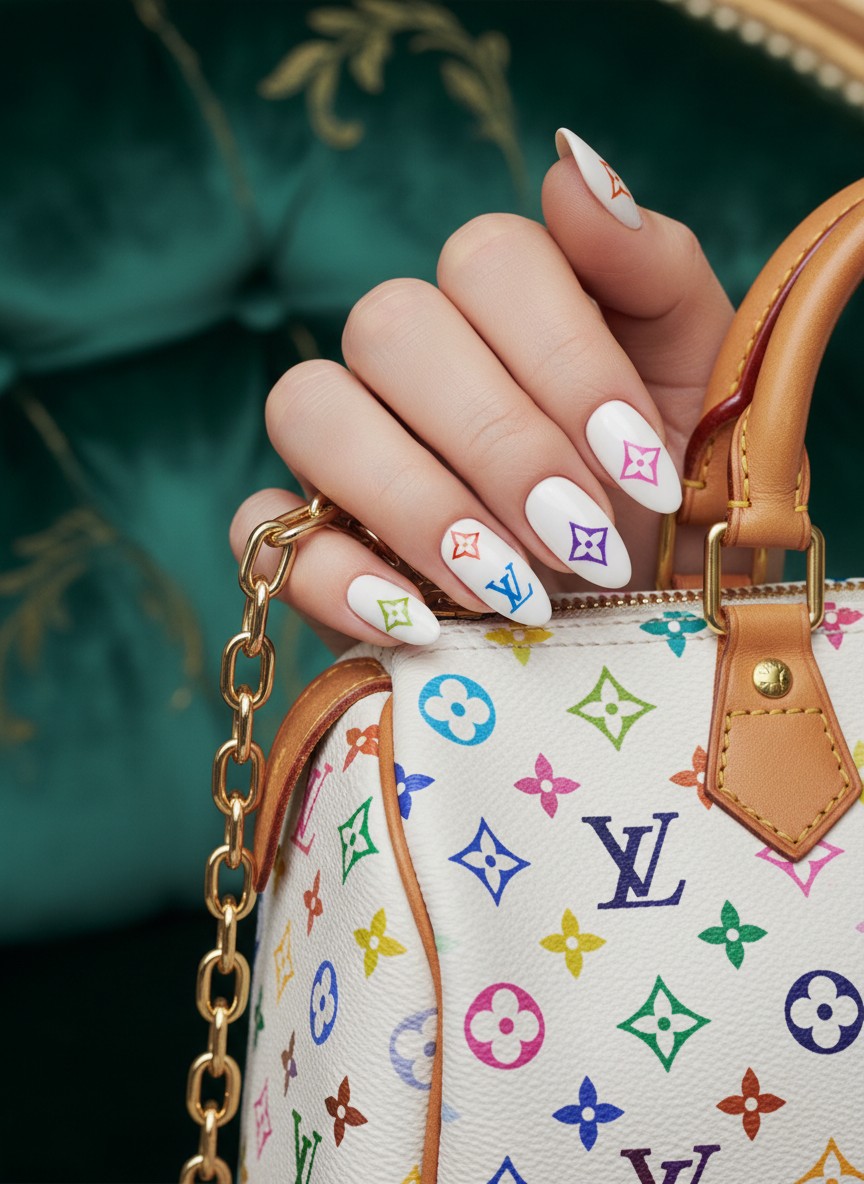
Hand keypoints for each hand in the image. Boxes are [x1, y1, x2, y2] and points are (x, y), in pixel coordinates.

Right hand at [231, 129, 732, 652]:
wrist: (642, 615)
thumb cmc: (666, 493)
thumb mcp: (696, 382)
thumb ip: (652, 266)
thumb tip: (569, 165)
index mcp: (500, 300)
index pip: (489, 259)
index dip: (564, 360)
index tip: (639, 468)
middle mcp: (409, 356)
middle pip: (390, 326)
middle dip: (500, 443)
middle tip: (584, 537)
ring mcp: (343, 444)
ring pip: (309, 407)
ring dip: (418, 504)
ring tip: (515, 590)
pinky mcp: (302, 538)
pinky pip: (260, 527)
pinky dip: (333, 575)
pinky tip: (424, 623)